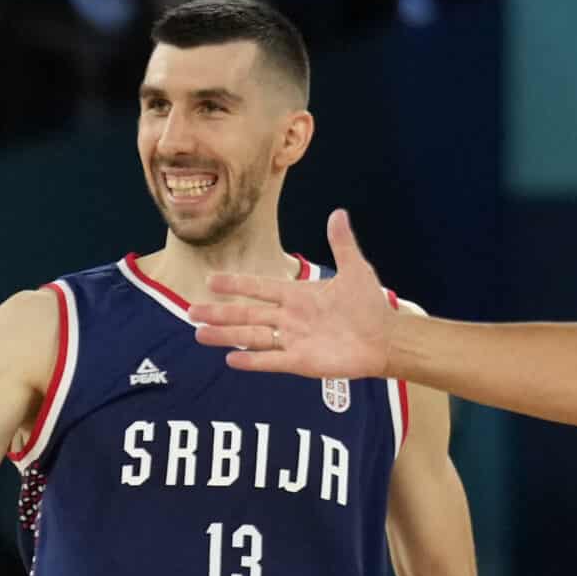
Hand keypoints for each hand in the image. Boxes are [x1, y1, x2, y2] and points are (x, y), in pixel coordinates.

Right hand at [192, 210, 390, 378]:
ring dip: (226, 336)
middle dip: (219, 313)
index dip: (236, 284)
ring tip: (200, 335)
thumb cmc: (370, 305)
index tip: (211, 281)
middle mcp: (289, 318)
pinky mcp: (300, 362)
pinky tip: (230, 360)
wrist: (385, 339)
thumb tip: (338, 213)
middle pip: (246, 314)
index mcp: (297, 296)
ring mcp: (292, 340)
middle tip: (191, 311)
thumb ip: (342, 243)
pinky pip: (271, 361)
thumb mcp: (356, 270)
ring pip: (251, 337)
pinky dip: (251, 361)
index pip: (259, 288)